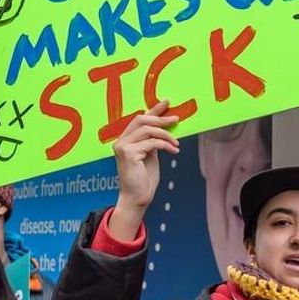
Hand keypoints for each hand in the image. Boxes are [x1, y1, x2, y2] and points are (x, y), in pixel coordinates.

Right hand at [109, 100, 178, 239]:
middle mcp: (121, 141)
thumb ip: (153, 140)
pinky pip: (151, 143)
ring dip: (166, 135)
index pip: (140, 119)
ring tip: (177, 144)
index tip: (167, 102)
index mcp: (125, 140)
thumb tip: (164, 125)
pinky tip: (174, 151)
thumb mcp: (151, 154)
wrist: (138, 197)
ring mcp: (122, 146)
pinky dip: (165, 145)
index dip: (154, 109)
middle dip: (161, 118)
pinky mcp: (128, 153)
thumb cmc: (144, 179)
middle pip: (142, 120)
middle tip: (176, 120)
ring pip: (148, 130)